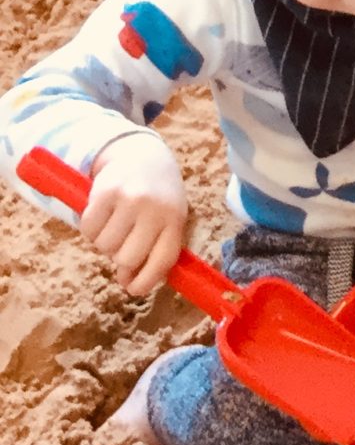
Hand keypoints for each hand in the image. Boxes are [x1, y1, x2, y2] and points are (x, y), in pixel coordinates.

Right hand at [83, 133, 189, 298]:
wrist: (142, 155)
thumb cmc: (157, 197)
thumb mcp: (168, 218)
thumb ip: (155, 249)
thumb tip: (129, 284)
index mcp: (175, 220)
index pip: (163, 261)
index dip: (145, 282)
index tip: (133, 288)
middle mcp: (155, 209)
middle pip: (127, 258)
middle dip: (120, 260)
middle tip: (121, 246)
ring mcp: (131, 199)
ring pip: (105, 245)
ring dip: (104, 243)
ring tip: (115, 226)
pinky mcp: (106, 191)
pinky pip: (88, 228)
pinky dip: (90, 229)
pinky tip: (102, 215)